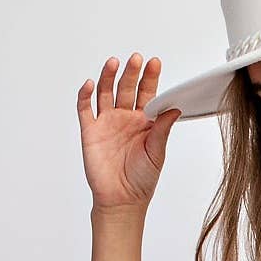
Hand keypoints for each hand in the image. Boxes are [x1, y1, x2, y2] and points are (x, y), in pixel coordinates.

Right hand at [77, 53, 179, 210]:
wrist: (122, 201)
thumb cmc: (142, 180)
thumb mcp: (157, 152)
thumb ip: (163, 129)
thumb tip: (175, 108)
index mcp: (143, 121)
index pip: (147, 93)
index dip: (150, 78)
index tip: (154, 63)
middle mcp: (124, 118)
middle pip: (126, 88)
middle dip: (130, 73)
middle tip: (136, 59)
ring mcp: (106, 123)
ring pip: (105, 92)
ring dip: (108, 77)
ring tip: (114, 63)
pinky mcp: (90, 131)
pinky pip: (85, 109)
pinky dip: (85, 95)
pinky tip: (89, 84)